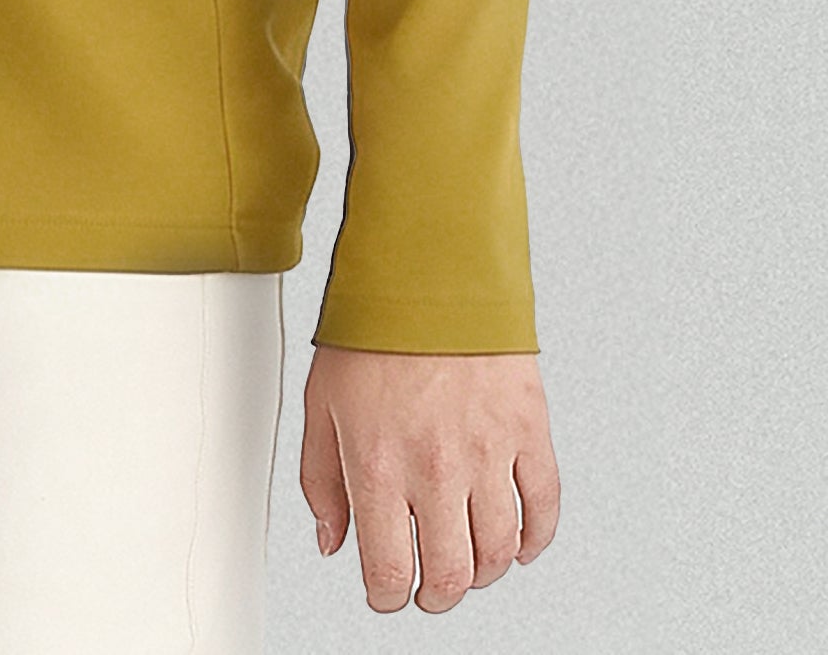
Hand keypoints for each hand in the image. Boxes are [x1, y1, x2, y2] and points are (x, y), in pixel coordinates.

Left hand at [301, 344, 559, 612]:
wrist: (427, 267)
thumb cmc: (371, 331)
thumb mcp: (319, 404)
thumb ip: (321, 482)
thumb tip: (333, 543)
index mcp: (379, 465)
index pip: (389, 572)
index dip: (386, 597)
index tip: (386, 591)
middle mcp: (436, 468)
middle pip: (449, 575)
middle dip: (434, 595)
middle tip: (427, 588)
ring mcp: (488, 452)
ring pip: (498, 553)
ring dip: (481, 572)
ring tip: (465, 562)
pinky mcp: (528, 430)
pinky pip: (545, 509)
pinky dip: (535, 541)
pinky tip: (518, 544)